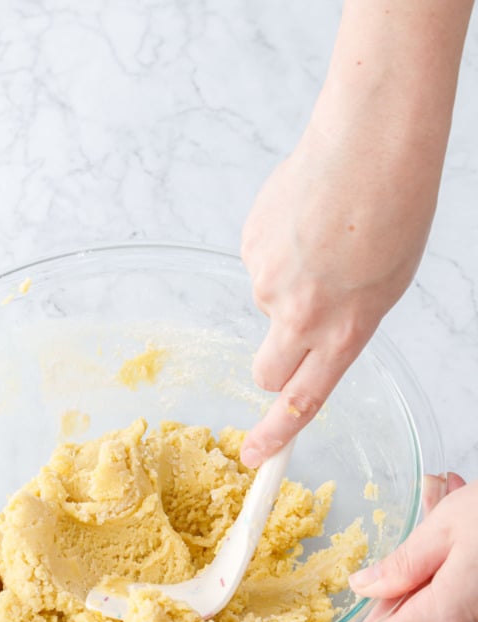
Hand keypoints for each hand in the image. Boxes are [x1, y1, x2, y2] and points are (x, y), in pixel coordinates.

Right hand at [240, 108, 441, 467]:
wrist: (369, 145)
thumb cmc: (394, 209)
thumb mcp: (386, 287)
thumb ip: (343, 325)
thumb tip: (307, 333)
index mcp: (344, 332)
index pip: (301, 403)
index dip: (276, 435)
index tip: (256, 455)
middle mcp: (300, 315)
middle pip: (267, 371)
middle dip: (276, 363)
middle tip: (296, 328)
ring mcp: (268, 280)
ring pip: (267, 304)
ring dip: (288, 285)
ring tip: (323, 242)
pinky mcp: (250, 246)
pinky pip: (259, 262)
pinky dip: (278, 250)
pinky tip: (305, 221)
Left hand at [273, 473, 477, 621]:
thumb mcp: (451, 524)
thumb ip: (401, 563)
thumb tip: (362, 589)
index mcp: (440, 616)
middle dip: (385, 594)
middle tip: (421, 534)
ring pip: (417, 621)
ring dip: (417, 584)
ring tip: (447, 530)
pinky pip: (442, 617)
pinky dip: (437, 588)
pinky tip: (461, 553)